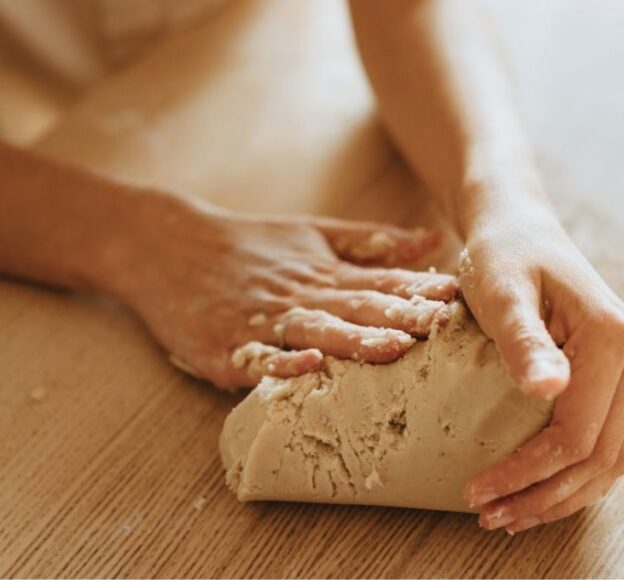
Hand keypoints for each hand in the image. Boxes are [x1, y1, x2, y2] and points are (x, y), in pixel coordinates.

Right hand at [98, 196, 457, 388]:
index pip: (379, 283)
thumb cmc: (248, 244)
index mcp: (322, 271)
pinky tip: (308, 366)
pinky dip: (281, 364)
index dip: (419, 291)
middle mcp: (297, 295)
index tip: (461, 297)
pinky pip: (256, 360)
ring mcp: (260, 322)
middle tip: (445, 327)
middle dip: (403, 318)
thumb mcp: (313, 233)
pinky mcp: (224, 349)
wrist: (163, 244)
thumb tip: (435, 238)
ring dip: (356, 341)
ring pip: (314, 331)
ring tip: (395, 347)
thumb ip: (373, 241)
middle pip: (355, 307)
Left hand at [459, 205, 623, 533]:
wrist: (520, 228)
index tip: (478, 491)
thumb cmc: (503, 255)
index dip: (528, 473)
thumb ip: (524, 340)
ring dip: (564, 496)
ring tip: (511, 515)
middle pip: (601, 456)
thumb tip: (549, 389)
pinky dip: (576, 476)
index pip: (577, 433)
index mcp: (613, 339)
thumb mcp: (502, 291)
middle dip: (545, 495)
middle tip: (491, 516)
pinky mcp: (619, 377)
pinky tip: (538, 490)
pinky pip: (608, 441)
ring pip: (612, 458)